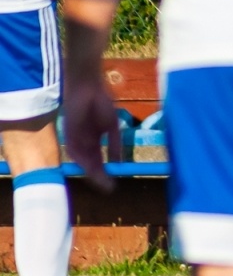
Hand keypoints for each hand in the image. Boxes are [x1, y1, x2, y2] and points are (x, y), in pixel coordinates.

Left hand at [63, 78, 119, 193]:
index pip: (98, 160)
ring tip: (104, 182)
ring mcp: (76, 139)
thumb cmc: (101, 102)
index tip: (113, 183)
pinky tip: (96, 168)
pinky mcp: (70, 135)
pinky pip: (77, 152)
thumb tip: (119, 161)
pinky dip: (85, 161)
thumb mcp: (112, 126)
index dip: (105, 171)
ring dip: (93, 172)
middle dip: (100, 176)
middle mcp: (84, 142)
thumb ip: (115, 144)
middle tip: (109, 187)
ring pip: (84, 160)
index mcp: (94, 139)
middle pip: (91, 163)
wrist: (88, 88)